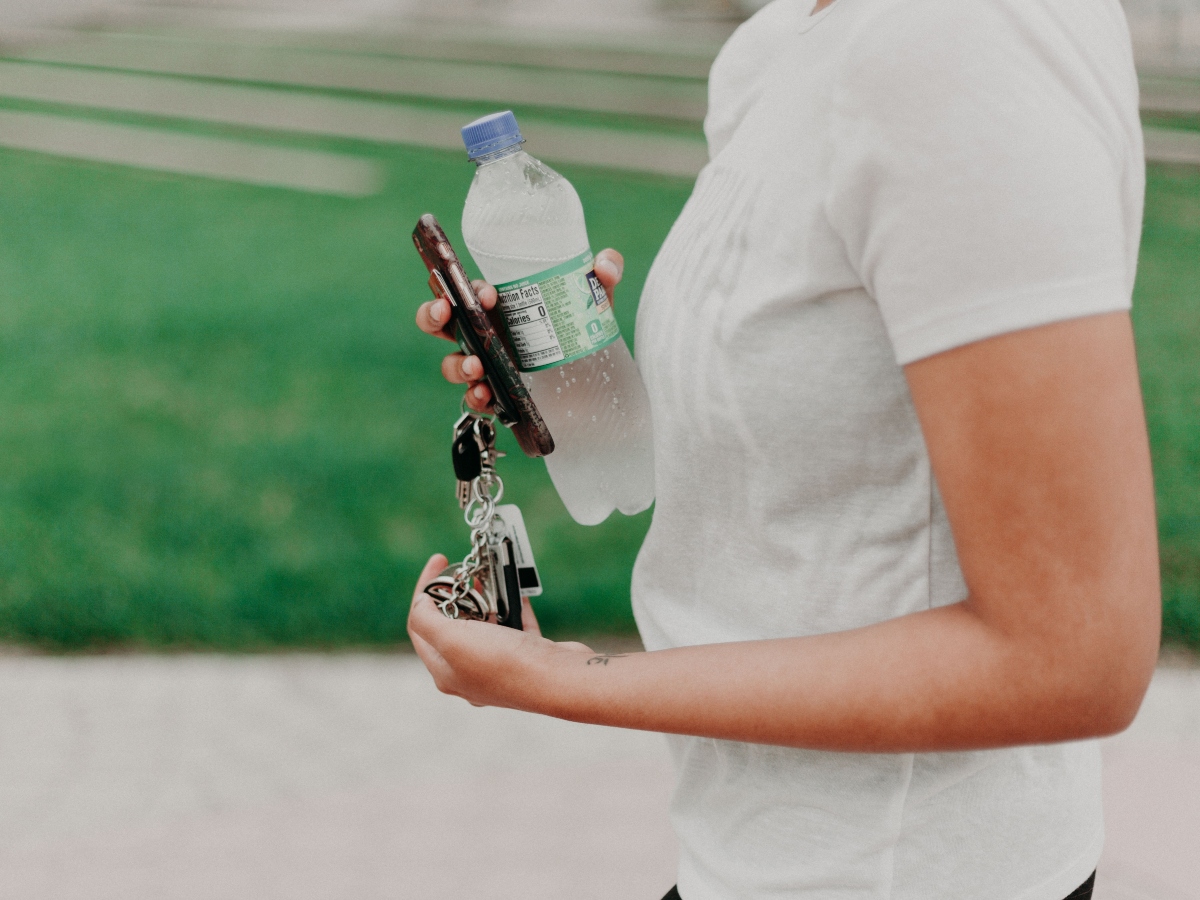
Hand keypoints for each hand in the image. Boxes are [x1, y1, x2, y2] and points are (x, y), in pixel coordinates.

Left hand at [407, 554, 596, 708]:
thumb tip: (420, 603)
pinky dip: (513, 605)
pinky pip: (515, 625)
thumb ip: (426, 620)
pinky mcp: (528, 657)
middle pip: (453, 626)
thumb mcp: (452, 639)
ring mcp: (500, 665)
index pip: (421, 627)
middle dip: (457, 594)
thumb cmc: (503, 663)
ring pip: (486, 624)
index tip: (439, 562)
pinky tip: (514, 588)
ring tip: (489, 574)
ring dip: (487, 597)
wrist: (559, 679)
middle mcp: (470, 672)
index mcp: (446, 672)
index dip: (424, 592)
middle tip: (464, 570)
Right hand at [414, 249, 624, 412]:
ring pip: (452, 364)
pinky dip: (476, 398)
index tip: (489, 295)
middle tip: (444, 313)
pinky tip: (485, 397)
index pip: (469, 291)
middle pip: (441, 321)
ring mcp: (489, 365)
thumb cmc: (584, 326)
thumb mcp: (596, 297)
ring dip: (457, 365)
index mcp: (499, 305)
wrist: (599, 377)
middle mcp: (486, 333)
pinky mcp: (499, 394)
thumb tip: (604, 266)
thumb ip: (605, 272)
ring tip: (477, 368)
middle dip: (432, 314)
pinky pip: (475, 399)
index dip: (469, 289)